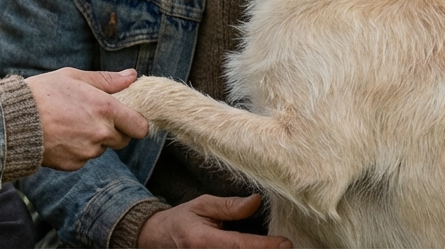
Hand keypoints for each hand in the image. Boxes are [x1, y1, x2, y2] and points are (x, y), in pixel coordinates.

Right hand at [24, 67, 149, 169]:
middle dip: (114, 130)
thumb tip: (132, 76)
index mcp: (105, 109)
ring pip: (102, 148)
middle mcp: (101, 133)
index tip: (127, 117)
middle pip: (123, 140)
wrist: (13, 121)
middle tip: (92, 117)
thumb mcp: (74, 77)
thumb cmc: (43, 93)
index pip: (140, 127)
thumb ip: (107, 79)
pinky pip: (84, 158)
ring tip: (70, 123)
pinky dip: (78, 149)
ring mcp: (88, 151)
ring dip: (94, 139)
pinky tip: (61, 136)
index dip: (136, 123)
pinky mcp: (74, 164)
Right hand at [138, 195, 291, 248]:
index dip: (265, 246)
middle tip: (285, 247)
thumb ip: (229, 206)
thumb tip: (256, 201)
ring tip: (275, 248)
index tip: (285, 243)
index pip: (240, 246)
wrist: (158, 240)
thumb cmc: (182, 220)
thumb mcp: (202, 205)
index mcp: (202, 241)